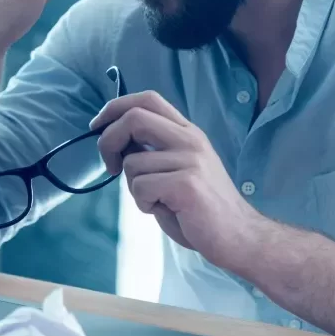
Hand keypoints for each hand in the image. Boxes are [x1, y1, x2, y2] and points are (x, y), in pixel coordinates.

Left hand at [91, 91, 260, 267]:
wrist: (237, 236)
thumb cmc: (200, 208)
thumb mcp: (177, 169)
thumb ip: (153, 152)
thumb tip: (117, 142)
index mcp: (188, 132)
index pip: (148, 99)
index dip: (115, 107)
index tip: (97, 125)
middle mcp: (190, 140)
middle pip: (134, 118)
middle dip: (108, 140)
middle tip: (109, 166)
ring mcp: (190, 160)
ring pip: (132, 163)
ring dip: (134, 188)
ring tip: (158, 201)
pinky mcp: (186, 183)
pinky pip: (141, 187)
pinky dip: (144, 203)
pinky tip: (165, 209)